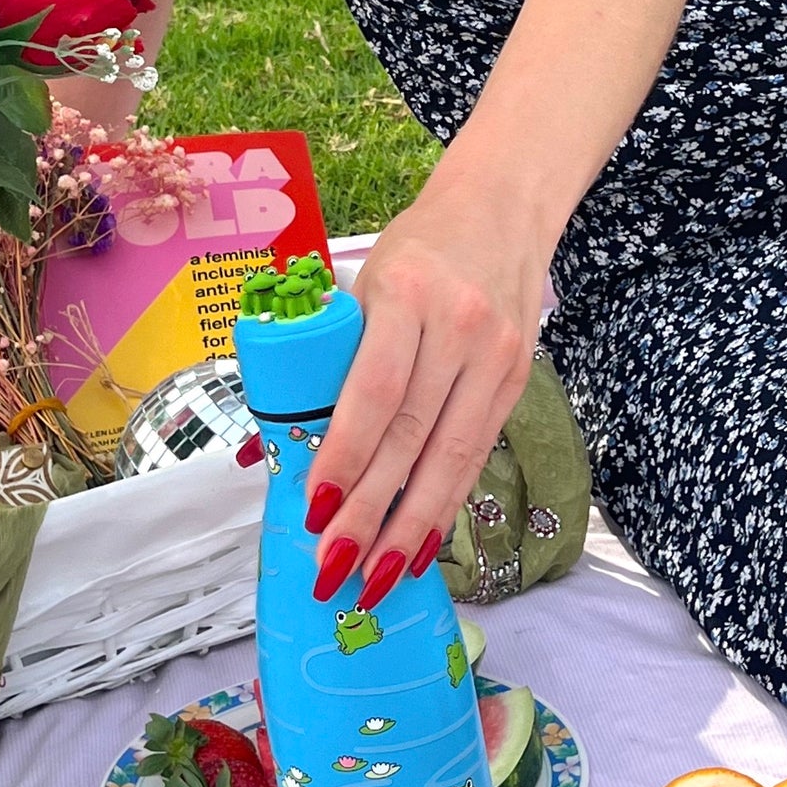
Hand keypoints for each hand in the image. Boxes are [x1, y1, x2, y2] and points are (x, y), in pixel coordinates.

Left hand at [304, 169, 549, 609]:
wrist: (504, 206)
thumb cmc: (415, 249)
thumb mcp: (362, 282)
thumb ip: (326, 354)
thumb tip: (268, 443)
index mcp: (407, 294)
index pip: (375, 391)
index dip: (345, 455)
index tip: (315, 509)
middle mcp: (460, 327)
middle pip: (412, 437)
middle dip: (372, 513)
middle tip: (334, 567)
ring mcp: (497, 356)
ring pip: (452, 457)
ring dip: (412, 528)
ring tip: (377, 579)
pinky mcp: (518, 378)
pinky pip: (478, 453)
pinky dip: (446, 504)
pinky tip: (421, 545)